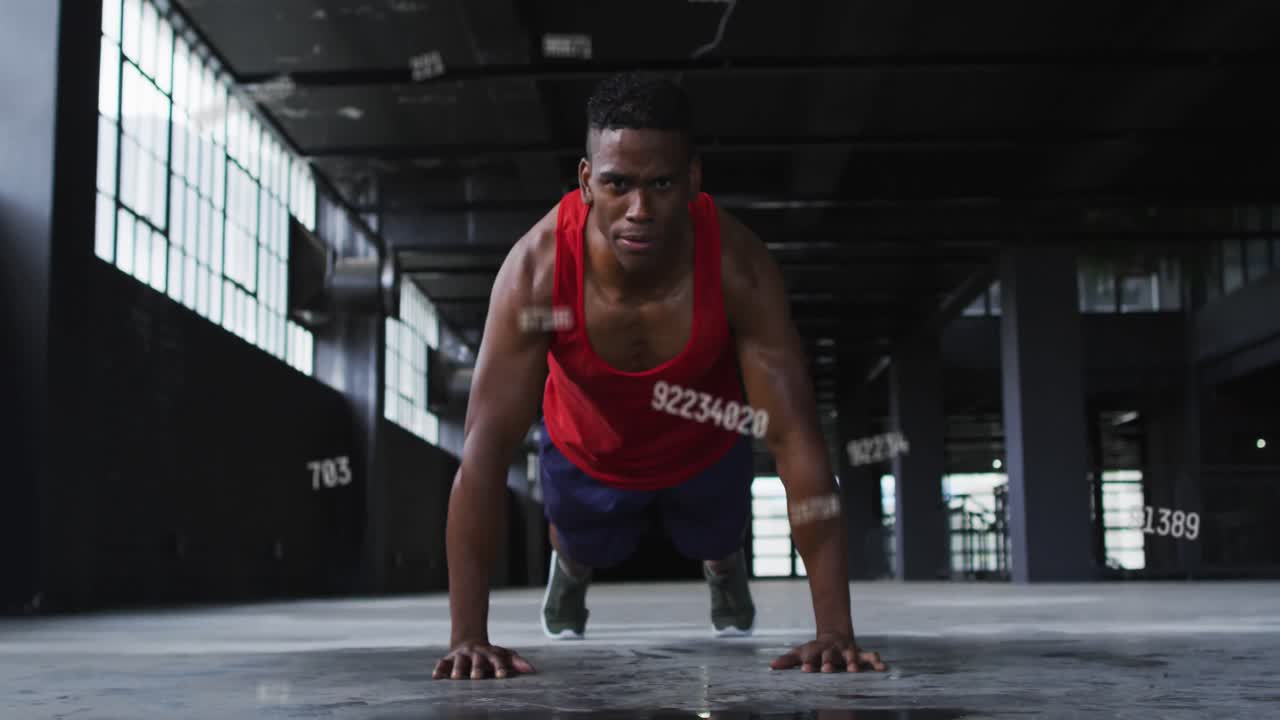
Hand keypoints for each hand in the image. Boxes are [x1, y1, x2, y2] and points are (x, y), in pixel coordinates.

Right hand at [432, 640, 535, 679]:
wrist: (470, 642)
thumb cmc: (491, 655)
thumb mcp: (505, 655)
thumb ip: (517, 662)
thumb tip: (532, 670)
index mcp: (491, 653)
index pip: (497, 659)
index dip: (500, 667)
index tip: (503, 676)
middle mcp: (476, 653)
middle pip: (477, 661)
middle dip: (477, 668)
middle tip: (476, 678)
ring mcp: (462, 656)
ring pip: (459, 662)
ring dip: (457, 669)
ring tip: (455, 678)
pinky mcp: (448, 660)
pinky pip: (442, 664)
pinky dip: (439, 669)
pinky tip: (436, 677)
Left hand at [770, 633, 885, 672]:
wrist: (835, 633)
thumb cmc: (815, 649)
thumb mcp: (801, 652)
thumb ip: (788, 660)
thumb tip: (771, 666)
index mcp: (817, 650)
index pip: (811, 656)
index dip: (808, 663)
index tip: (805, 670)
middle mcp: (832, 650)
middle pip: (830, 655)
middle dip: (829, 662)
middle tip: (826, 670)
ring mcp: (847, 650)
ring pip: (851, 654)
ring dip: (852, 661)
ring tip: (852, 670)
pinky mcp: (860, 654)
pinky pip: (869, 657)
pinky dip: (876, 661)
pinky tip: (881, 667)